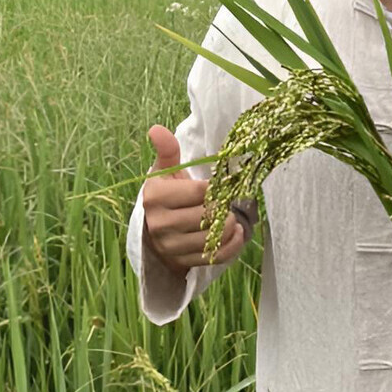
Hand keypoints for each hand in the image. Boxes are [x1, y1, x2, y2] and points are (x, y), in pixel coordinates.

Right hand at [141, 124, 245, 274]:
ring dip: (230, 227)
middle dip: (223, 208)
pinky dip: (232, 246)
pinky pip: (215, 256)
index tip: (219, 188)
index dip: (216, 189)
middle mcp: (160, 224)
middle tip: (228, 204)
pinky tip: (236, 234)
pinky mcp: (183, 262)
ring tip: (232, 218)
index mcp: (156, 197)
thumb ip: (167, 151)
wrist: (154, 231)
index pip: (199, 192)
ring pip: (212, 238)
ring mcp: (172, 246)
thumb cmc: (165, 197)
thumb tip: (157, 129)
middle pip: (207, 216)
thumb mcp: (164, 172)